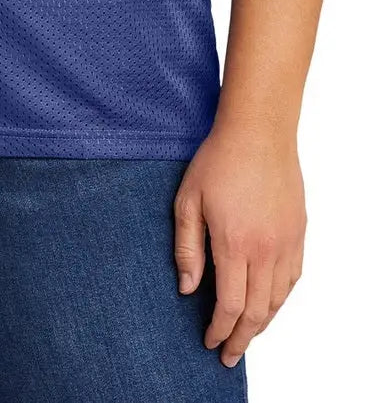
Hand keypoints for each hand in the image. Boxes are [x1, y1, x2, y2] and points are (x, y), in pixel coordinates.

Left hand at [172, 119, 305, 367]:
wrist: (259, 132)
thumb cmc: (218, 160)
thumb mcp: (188, 200)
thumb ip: (187, 247)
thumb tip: (188, 288)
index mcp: (234, 244)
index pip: (230, 305)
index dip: (220, 330)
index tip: (209, 342)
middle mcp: (265, 250)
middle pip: (256, 311)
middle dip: (241, 338)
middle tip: (229, 354)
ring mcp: (286, 242)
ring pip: (278, 299)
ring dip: (262, 323)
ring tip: (247, 334)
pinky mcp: (298, 232)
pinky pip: (293, 278)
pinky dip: (281, 299)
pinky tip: (269, 302)